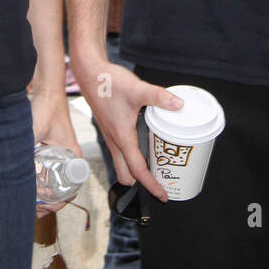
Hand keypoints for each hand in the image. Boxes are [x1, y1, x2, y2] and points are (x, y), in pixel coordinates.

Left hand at [31, 87, 80, 216]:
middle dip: (47, 205)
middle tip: (31, 211)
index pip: (70, 191)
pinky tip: (27, 188)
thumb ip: (24, 144)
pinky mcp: (52, 152)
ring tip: (28, 204)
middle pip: (62, 191)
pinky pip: (50, 173)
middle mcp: (70, 159)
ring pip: (55, 183)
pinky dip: (41, 184)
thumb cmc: (46, 108)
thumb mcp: (34, 131)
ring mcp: (61, 156)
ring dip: (43, 196)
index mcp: (73, 158)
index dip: (56, 205)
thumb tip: (9, 165)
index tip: (41, 209)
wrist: (48, 90)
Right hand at [71, 53, 183, 202]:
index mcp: (122, 137)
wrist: (89, 73)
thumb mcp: (136, 89)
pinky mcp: (111, 128)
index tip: (163, 195)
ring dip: (136, 170)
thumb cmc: (108, 83)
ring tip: (156, 167)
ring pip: (122, 163)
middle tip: (162, 182)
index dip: (151, 185)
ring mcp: (111, 136)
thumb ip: (158, 97)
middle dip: (142, 182)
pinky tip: (145, 145)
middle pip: (127, 173)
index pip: (137, 170)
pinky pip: (121, 151)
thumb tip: (179, 105)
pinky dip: (132, 157)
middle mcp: (115, 141)